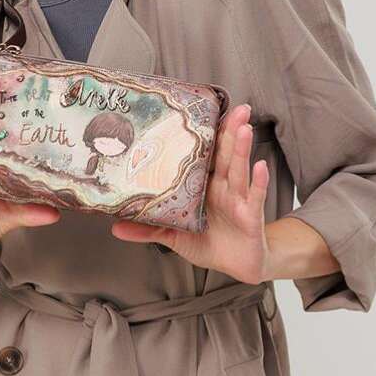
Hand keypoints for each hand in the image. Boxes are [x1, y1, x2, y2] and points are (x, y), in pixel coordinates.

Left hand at [110, 103, 272, 284]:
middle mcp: (223, 188)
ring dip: (241, 149)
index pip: (205, 156)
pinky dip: (258, 181)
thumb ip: (148, 229)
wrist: (237, 267)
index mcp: (205, 187)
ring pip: (238, 170)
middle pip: (225, 155)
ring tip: (243, 127)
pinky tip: (261, 165)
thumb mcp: (174, 236)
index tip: (204, 111)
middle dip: (230, 131)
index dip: (206, 135)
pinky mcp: (251, 216)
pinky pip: (255, 196)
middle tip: (235, 108)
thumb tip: (115, 227)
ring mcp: (238, 200)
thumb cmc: (208, 244)